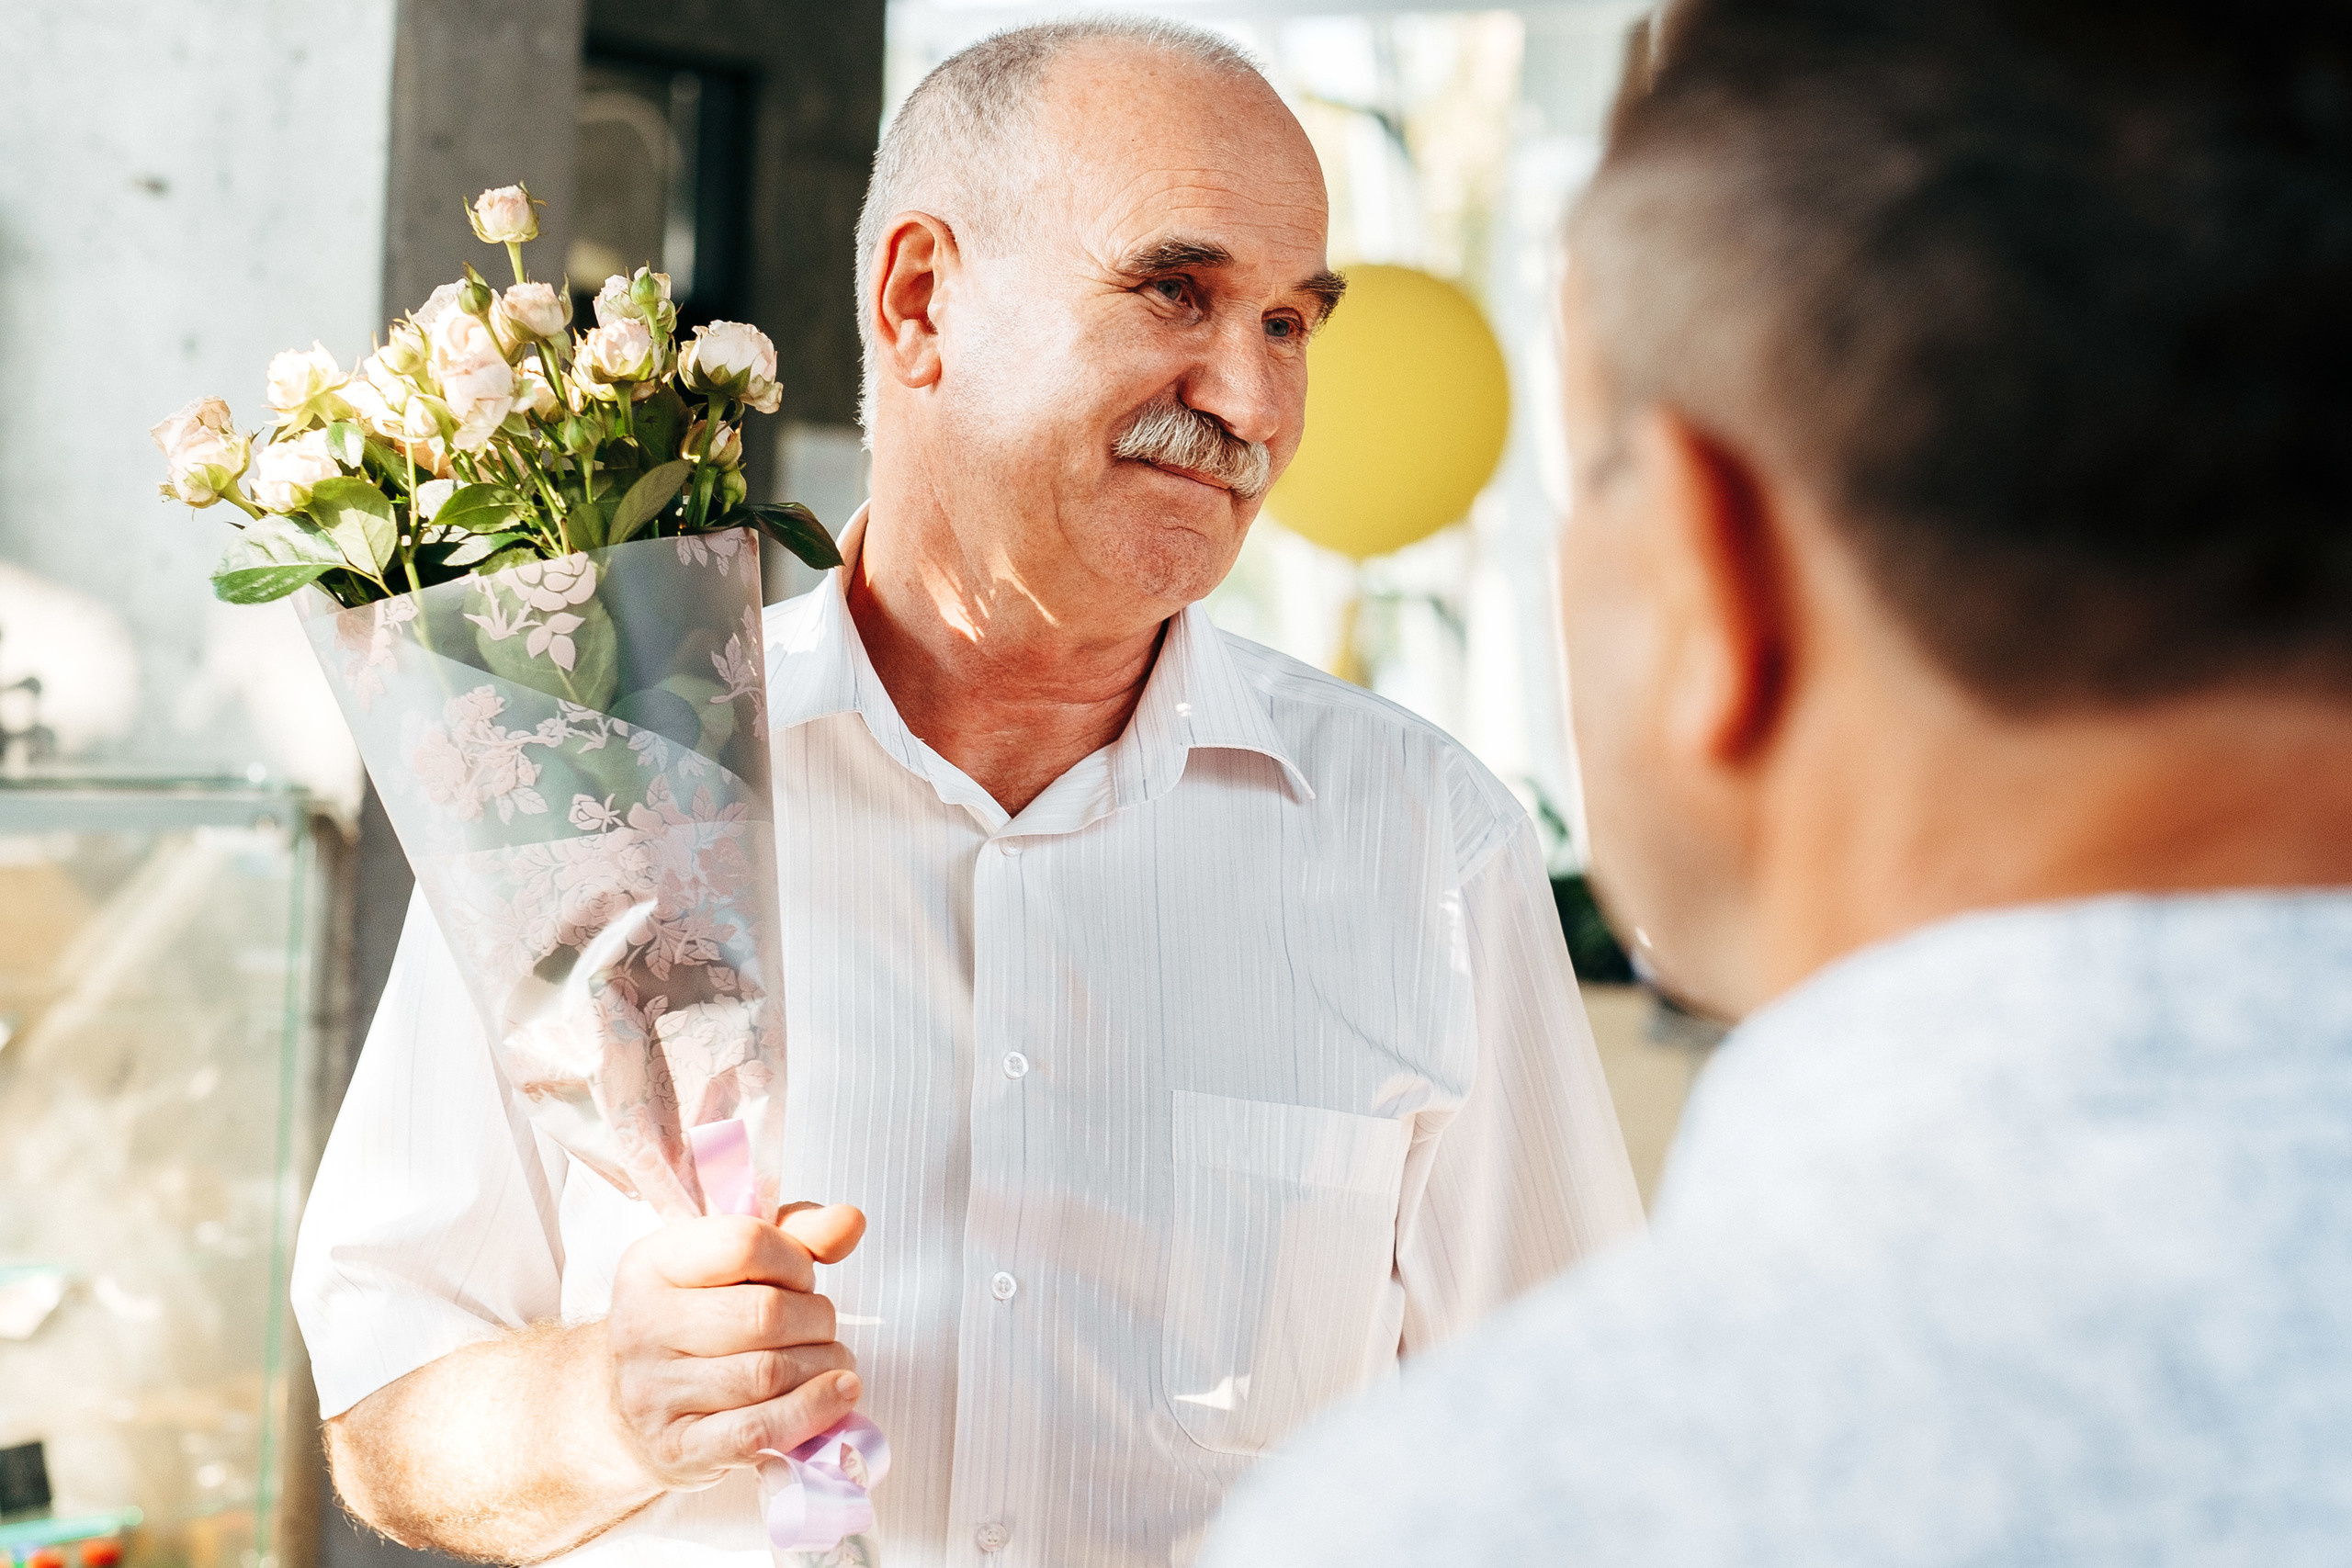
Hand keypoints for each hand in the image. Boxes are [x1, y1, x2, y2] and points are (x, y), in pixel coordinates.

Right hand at [606, 1204, 866, 1488]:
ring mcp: (653, 1391)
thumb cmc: (699, 1323)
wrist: (636, 1410)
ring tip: (828, 1361)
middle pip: (766, 1313)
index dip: (796, 1259)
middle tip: (819, 1326)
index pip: (745, 1244)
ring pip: (770, 1373)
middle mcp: (641, 1325)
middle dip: (817, 1318)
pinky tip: (836, 1395)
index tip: (801, 1277)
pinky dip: (811, 1412)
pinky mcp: (677, 1448)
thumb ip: (798, 1234)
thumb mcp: (735, 1264)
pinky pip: (759, 1430)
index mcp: (652, 1263)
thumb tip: (849, 1222)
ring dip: (823, 1366)